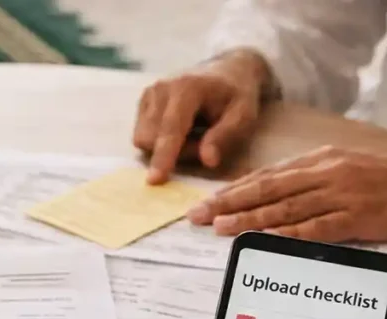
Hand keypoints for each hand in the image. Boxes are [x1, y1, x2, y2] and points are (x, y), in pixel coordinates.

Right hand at [134, 49, 274, 183]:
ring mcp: (149, 93)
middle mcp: (161, 88)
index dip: (163, 156)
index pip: (171, 128)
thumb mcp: (243, 115)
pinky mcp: (143, 101)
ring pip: (143, 138)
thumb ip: (224, 136)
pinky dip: (159, 140)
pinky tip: (181, 130)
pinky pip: (142, 134)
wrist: (227, 70)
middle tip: (203, 145)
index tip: (154, 180)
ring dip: (165, 148)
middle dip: (174, 153)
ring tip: (193, 136)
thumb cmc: (237, 95)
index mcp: (187, 88)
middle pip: (151, 138)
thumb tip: (207, 160)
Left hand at [187, 146, 386, 241]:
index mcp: (323, 159)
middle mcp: (328, 172)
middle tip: (196, 216)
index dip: (234, 190)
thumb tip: (276, 200)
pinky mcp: (361, 217)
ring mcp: (344, 194)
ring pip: (286, 208)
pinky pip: (318, 227)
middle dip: (229, 203)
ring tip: (219, 228)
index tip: (206, 202)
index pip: (268, 176)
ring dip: (250, 219)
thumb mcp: (351, 170)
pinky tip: (265, 241)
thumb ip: (315, 181)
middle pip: (268, 189)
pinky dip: (289, 234)